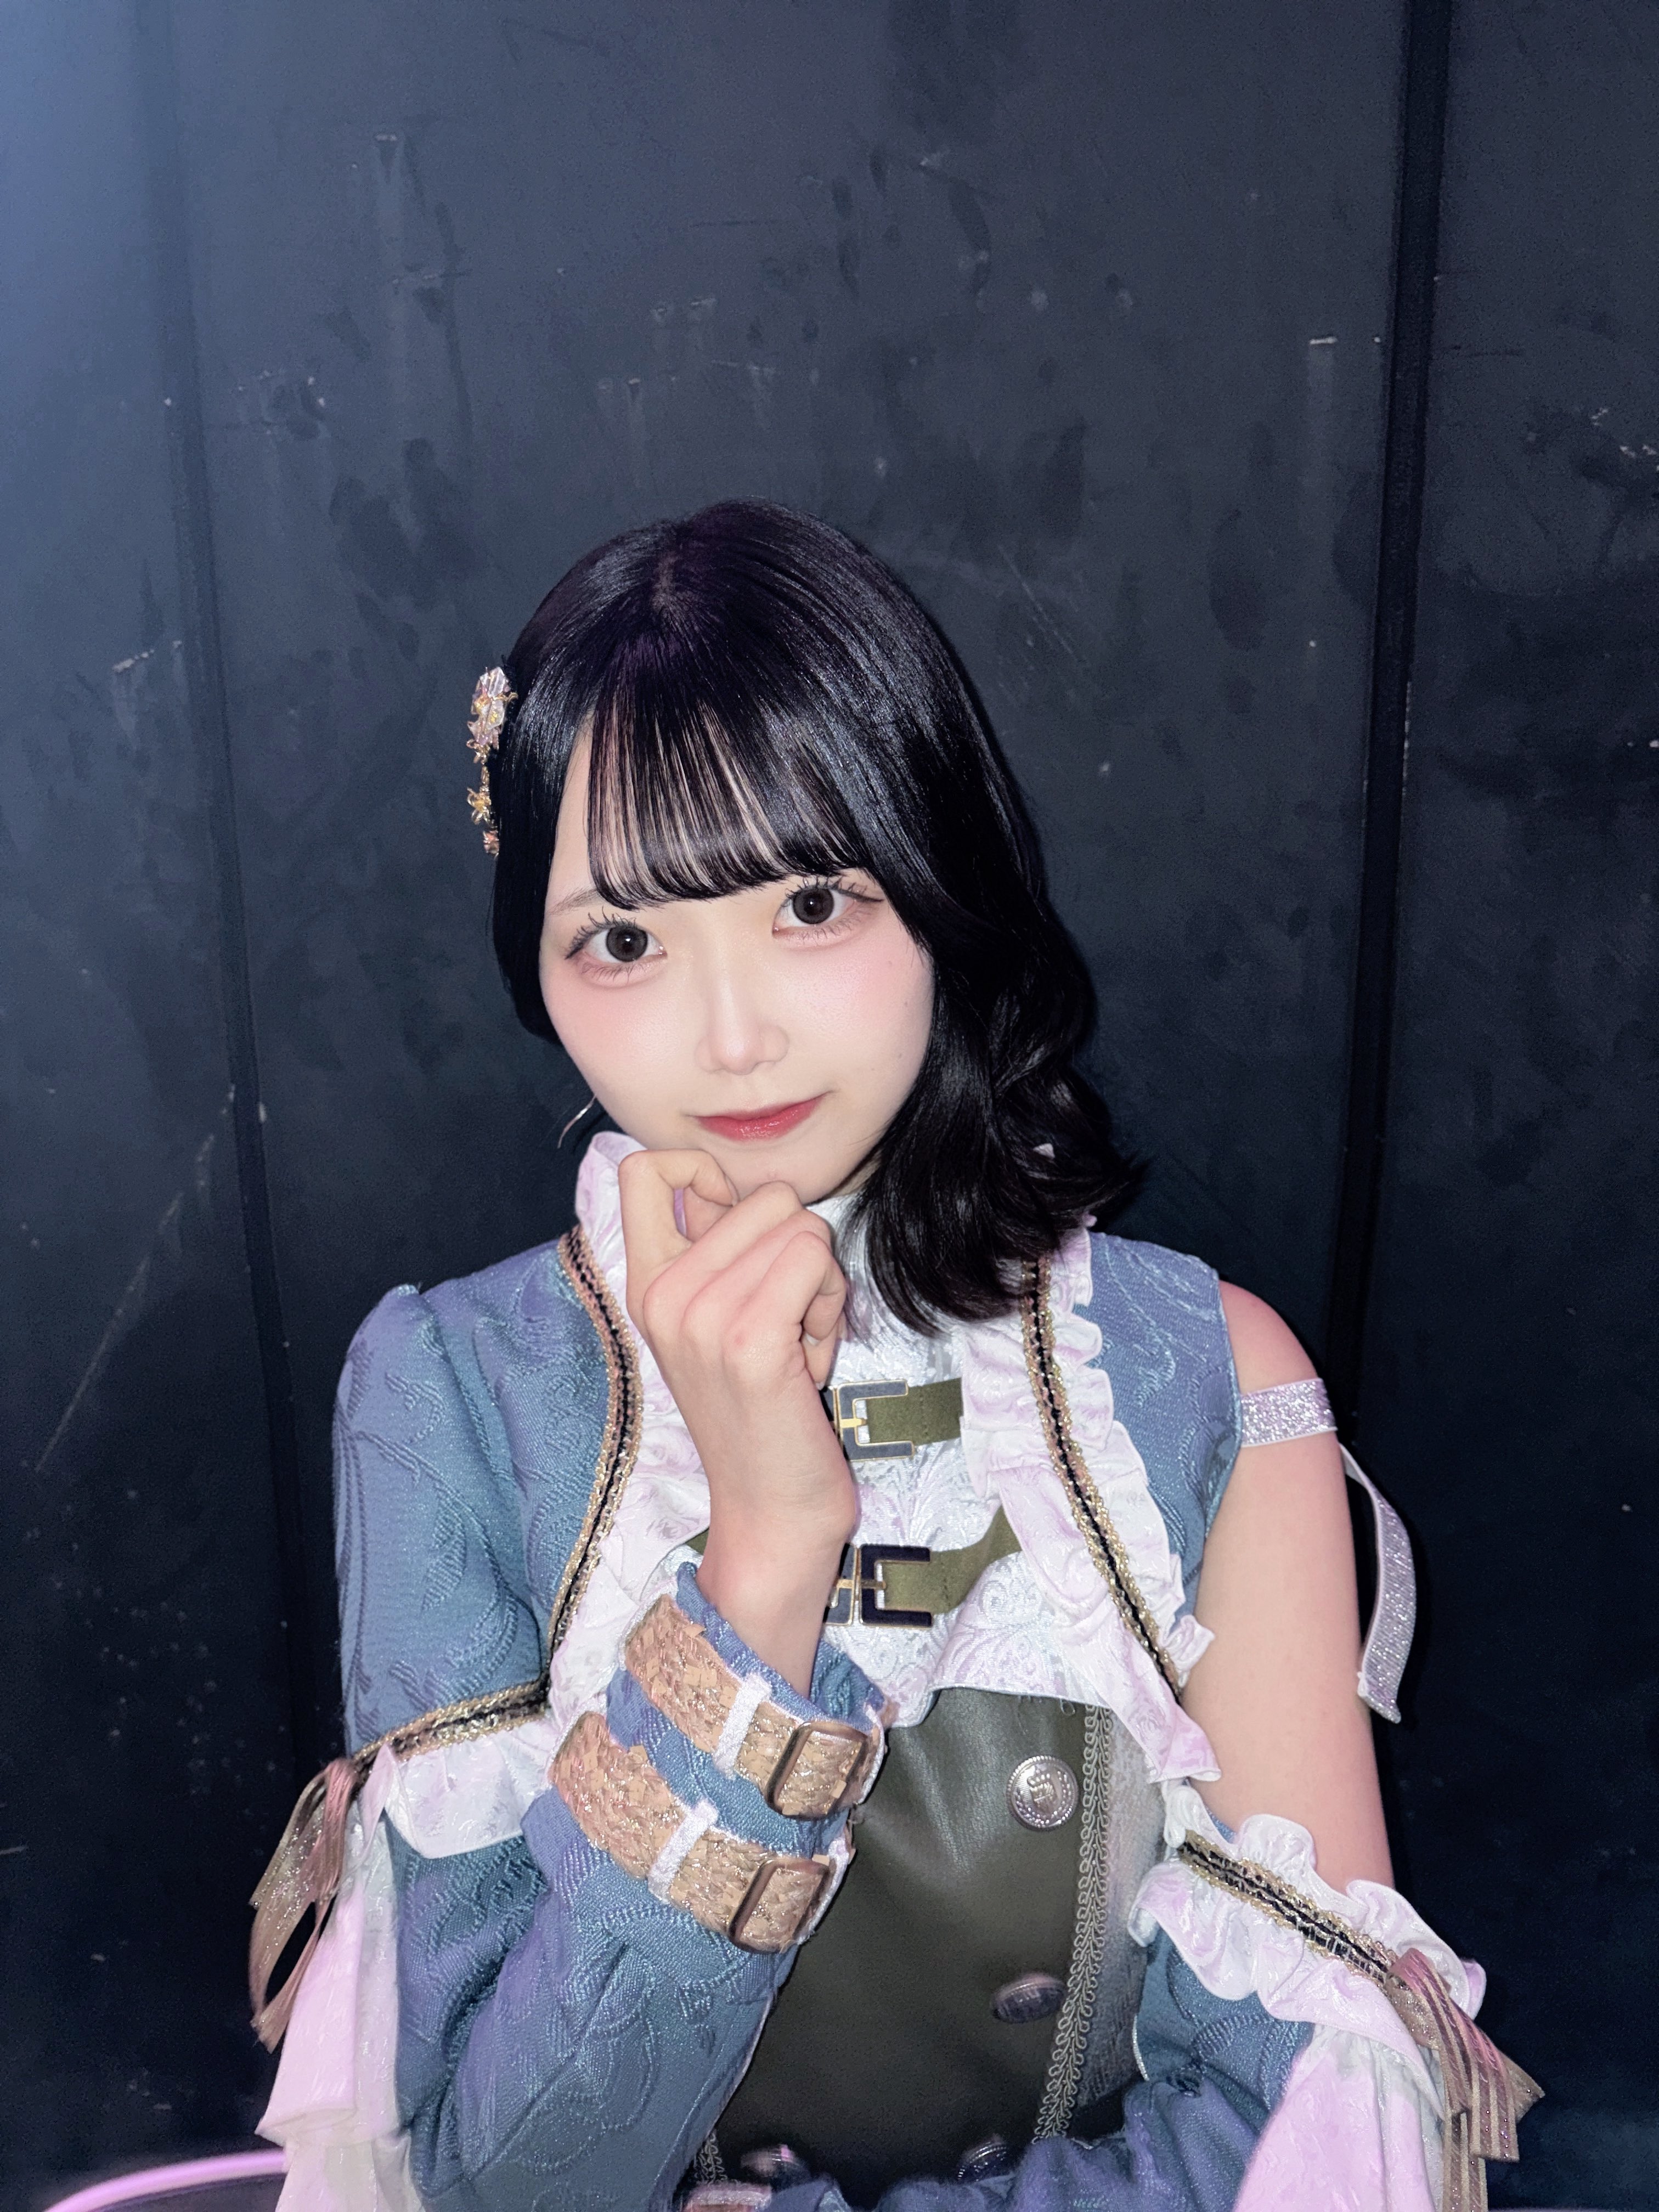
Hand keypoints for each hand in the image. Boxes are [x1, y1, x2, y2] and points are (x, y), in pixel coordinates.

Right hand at [619, 1149, 856, 1691]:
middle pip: (762, 1194)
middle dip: (795, 1247)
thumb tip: (738, 1183)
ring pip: (801, 1225)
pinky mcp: (751, 1339)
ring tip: (796, 1340)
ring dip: (819, 1280)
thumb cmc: (760, 1411)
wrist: (769, 1512)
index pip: (645, 1168)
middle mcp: (662, 1293)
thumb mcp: (716, 1319)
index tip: (740, 1225)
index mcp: (645, 1284)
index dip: (709, 1171)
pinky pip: (816, 1259)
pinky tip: (811, 1356)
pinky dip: (830, 1304)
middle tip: (783, 1315)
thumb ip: (718, 1250)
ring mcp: (703, 1315)